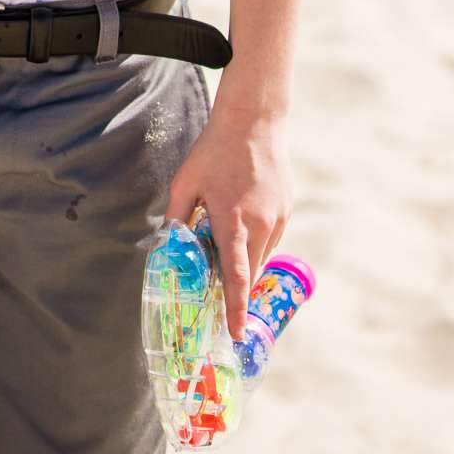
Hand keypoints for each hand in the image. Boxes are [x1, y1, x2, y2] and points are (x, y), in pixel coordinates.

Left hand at [165, 103, 291, 340]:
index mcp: (233, 220)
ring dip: (245, 263)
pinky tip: (242, 224)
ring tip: (226, 247)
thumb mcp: (186, 181)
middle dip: (237, 291)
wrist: (255, 120)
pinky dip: (256, 244)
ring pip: (261, 257)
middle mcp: (260, 224)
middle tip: (221, 302)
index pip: (235, 276)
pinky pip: (270, 239)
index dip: (236, 308)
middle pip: (249, 273)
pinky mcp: (286, 210)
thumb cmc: (214, 149)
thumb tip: (168, 244)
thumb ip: (177, 216)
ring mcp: (277, 218)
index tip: (236, 333)